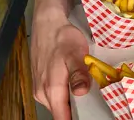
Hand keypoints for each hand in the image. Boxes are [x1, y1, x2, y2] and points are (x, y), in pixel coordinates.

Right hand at [32, 5, 90, 119]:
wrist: (47, 23)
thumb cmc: (62, 38)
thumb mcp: (76, 54)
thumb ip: (78, 74)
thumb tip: (80, 92)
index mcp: (51, 89)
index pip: (61, 118)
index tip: (90, 117)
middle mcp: (42, 93)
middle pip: (60, 113)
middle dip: (76, 113)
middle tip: (93, 106)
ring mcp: (40, 89)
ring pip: (57, 105)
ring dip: (70, 104)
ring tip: (86, 96)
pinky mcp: (41, 83)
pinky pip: (54, 97)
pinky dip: (65, 96)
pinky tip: (75, 87)